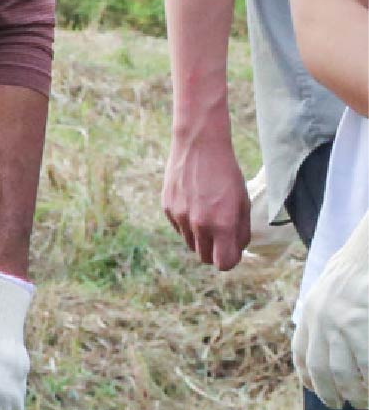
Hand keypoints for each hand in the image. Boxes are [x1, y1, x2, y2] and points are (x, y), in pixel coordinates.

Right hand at [164, 125, 253, 270]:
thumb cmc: (227, 173)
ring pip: (191, 244)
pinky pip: (179, 228)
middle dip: (215, 251)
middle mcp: (198, 224)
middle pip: (205, 258)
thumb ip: (241, 230)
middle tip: (222, 235)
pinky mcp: (167, 209)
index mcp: (222, 224)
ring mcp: (180, 217)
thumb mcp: (243, 202)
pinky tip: (194, 203)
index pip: (223, 263)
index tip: (233, 251)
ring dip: (201, 237)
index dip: (230, 260)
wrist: (199, 146)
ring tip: (208, 215)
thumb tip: (236, 250)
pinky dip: (188, 223)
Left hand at [294, 220, 368, 408]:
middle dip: (330, 393)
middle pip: (320, 369)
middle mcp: (320, 321)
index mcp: (311, 312)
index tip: (315, 390)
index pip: (301, 353)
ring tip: (363, 403)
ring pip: (343, 372)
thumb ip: (323, 314)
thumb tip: (325, 342)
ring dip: (354, 393)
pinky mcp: (361, 324)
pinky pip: (365, 363)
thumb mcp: (329, 290)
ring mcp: (341, 324)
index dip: (307, 376)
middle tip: (342, 405)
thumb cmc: (358, 268)